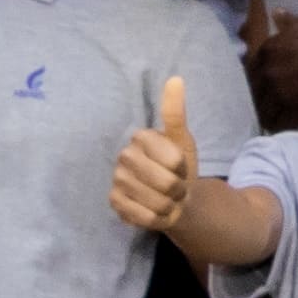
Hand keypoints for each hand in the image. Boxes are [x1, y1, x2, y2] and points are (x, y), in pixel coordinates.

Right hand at [107, 72, 195, 233]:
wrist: (172, 196)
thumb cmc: (178, 166)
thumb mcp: (182, 140)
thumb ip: (176, 112)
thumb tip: (176, 79)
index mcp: (140, 137)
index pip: (173, 159)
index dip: (182, 168)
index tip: (180, 167)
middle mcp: (124, 157)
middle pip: (165, 182)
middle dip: (177, 189)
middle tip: (175, 186)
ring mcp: (117, 180)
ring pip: (155, 201)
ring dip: (169, 205)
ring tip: (167, 199)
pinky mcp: (114, 203)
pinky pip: (143, 216)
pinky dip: (156, 218)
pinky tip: (155, 211)